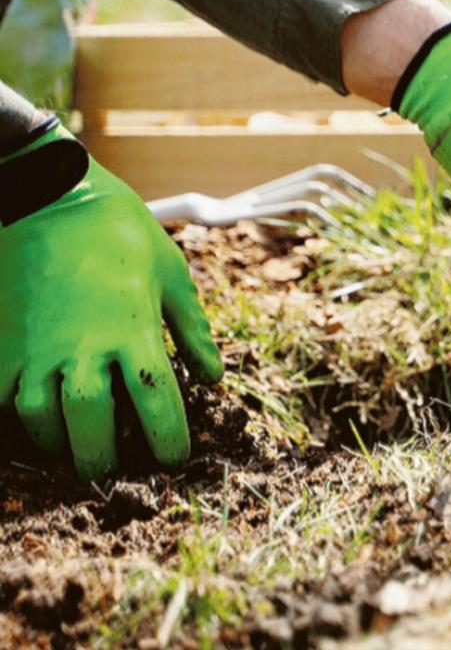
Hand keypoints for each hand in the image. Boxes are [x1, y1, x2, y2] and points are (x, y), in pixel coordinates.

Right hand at [0, 125, 222, 479]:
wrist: (52, 196)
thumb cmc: (124, 234)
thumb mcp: (173, 277)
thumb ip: (194, 331)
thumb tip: (213, 377)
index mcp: (134, 332)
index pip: (158, 403)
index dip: (168, 440)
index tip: (174, 459)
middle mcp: (84, 347)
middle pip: (91, 425)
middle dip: (101, 457)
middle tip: (111, 470)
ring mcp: (36, 346)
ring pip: (39, 417)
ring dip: (56, 442)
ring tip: (71, 451)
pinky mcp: (3, 340)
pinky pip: (1, 394)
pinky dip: (12, 415)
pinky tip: (30, 420)